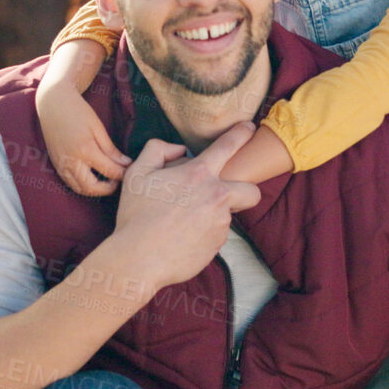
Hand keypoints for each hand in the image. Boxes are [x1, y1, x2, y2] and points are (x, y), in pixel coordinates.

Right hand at [37, 83, 129, 195]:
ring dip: (95, 190)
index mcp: (85, 149)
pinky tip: (92, 177)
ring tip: (107, 180)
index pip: (109, 171)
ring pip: (80, 189)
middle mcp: (71, 161)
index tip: (130, 172)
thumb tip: (126, 164)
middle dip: (108, 188)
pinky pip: (70, 183)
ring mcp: (61, 164)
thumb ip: (111, 149)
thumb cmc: (77, 111)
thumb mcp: (98, 128)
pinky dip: (82, 185)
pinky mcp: (55, 164)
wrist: (53, 103)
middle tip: (118, 180)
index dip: (122, 174)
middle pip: (93, 188)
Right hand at [111, 123, 261, 288]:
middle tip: (223, 195)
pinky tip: (183, 238)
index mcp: (198, 175)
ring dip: (212, 215)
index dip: (241, 134)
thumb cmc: (136, 215)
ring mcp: (220, 224)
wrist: (139, 259)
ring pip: (227, 215)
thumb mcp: (137, 173)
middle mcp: (216, 197)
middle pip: (251, 191)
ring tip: (183, 223)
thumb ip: (157, 150)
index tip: (249, 129)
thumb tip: (179, 150)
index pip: (228, 147)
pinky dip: (204, 235)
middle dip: (246, 191)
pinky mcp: (217, 246)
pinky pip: (216, 236)